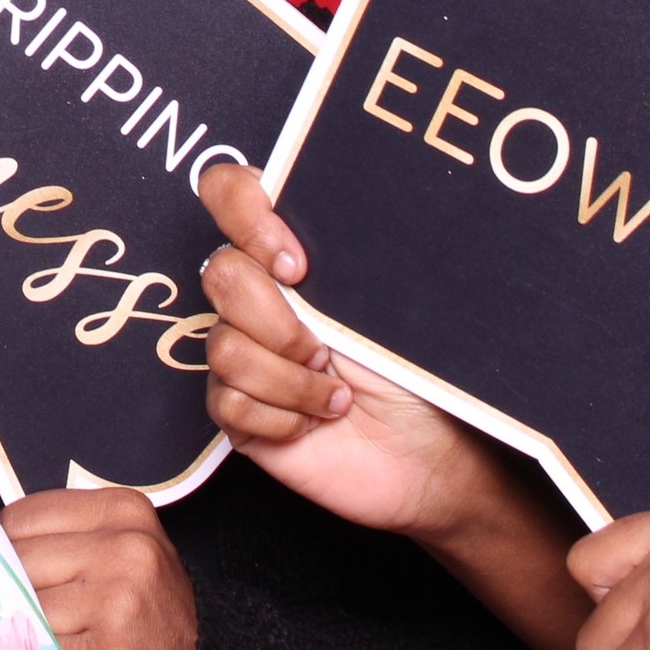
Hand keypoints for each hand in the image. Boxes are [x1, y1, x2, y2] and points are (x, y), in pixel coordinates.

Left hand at [3, 487, 196, 649]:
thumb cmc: (145, 618)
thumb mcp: (119, 551)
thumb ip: (64, 535)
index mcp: (127, 512)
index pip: (21, 518)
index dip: (11, 551)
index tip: (29, 576)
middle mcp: (130, 552)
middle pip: (18, 561)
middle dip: (18, 592)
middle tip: (48, 616)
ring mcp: (120, 605)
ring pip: (23, 607)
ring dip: (29, 632)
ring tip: (63, 642)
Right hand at [196, 165, 491, 538]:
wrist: (429, 456)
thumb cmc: (420, 372)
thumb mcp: (390, 298)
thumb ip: (343, 250)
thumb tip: (302, 202)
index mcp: (291, 254)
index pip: (231, 192)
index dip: (247, 216)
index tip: (297, 264)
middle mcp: (259, 296)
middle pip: (220, 273)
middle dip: (282, 323)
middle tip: (328, 350)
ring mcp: (243, 351)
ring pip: (224, 347)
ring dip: (292, 381)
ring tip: (336, 397)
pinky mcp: (236, 409)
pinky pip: (228, 400)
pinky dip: (282, 418)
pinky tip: (313, 423)